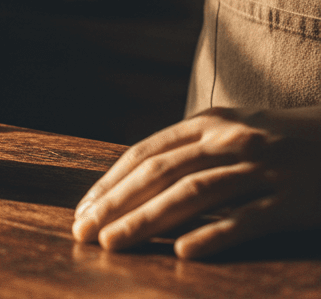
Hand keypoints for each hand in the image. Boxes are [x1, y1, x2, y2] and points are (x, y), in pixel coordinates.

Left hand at [72, 106, 320, 259]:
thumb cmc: (283, 141)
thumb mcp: (233, 131)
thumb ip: (191, 149)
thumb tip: (138, 179)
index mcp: (208, 122)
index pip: (145, 153)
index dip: (110, 183)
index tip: (82, 210)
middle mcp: (228, 139)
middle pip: (159, 173)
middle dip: (115, 204)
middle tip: (83, 232)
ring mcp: (261, 168)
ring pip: (192, 195)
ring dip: (147, 220)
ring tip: (114, 244)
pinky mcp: (292, 200)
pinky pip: (245, 220)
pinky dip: (212, 235)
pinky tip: (182, 252)